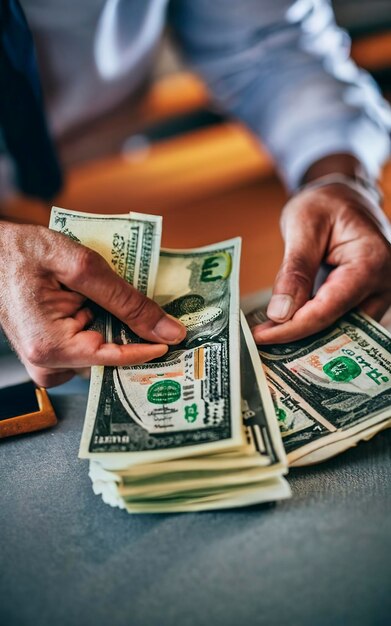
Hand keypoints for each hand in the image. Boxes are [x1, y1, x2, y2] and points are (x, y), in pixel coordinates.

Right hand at [0, 223, 185, 386]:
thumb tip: (167, 330)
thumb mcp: (82, 267)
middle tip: (155, 318)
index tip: (173, 340)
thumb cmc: (23, 252)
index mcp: (51, 347)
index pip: (113, 359)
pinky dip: (99, 327)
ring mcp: (44, 359)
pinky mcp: (47, 350)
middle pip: (107, 358)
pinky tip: (102, 307)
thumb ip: (127, 301)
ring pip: (97, 353)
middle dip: (130, 335)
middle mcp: (45, 362)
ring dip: (114, 329)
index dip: (146, 349)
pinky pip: (84, 347)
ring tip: (123, 304)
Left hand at [252, 181, 390, 343]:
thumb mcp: (304, 226)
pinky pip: (341, 321)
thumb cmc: (325, 203)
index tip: (261, 337)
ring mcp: (378, 295)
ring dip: (306, 335)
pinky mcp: (366, 301)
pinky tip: (285, 327)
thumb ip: (294, 270)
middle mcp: (383, 284)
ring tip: (269, 336)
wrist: (343, 197)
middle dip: (299, 338)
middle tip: (261, 343)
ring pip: (342, 330)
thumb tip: (280, 313)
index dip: (294, 327)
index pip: (330, 308)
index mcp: (371, 262)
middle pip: (339, 326)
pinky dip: (313, 325)